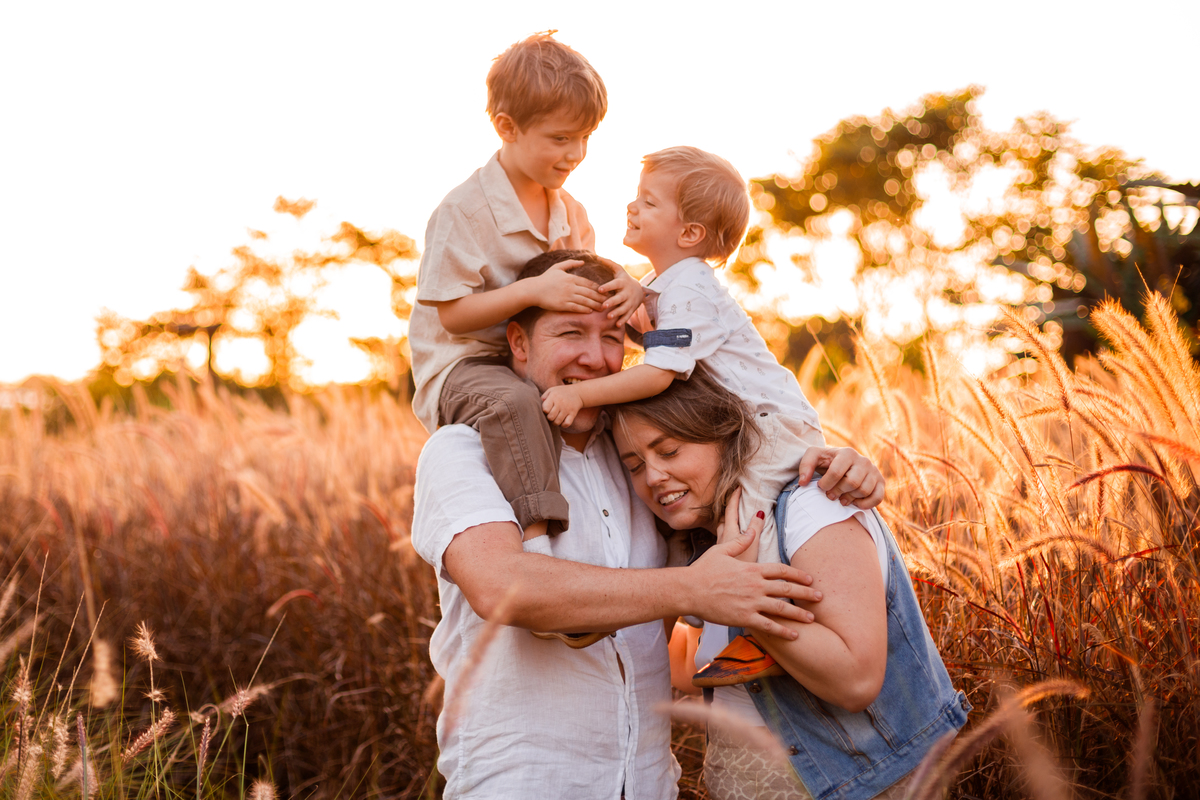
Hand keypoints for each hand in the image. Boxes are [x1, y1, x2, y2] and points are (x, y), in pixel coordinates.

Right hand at [535, 261, 606, 313]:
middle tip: (608, 301)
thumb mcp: (557, 267)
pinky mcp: (562, 305)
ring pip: (585, 301)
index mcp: (571, 278)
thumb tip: (583, 262)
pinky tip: (590, 311)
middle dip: (600, 297)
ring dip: (594, 305)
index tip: (605, 291)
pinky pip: (576, 307)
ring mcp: (566, 296)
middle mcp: (570, 287)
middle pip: (589, 292)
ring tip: (602, 308)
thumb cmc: (545, 278)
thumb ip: (570, 263)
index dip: (598, 288)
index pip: (588, 283)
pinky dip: (584, 309)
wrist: (533, 290)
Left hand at [541, 384, 584, 426]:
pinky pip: (566, 423)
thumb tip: (539, 404)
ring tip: (555, 418)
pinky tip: (562, 421)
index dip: (545, 411)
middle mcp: (560, 402)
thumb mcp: (552, 390)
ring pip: (557, 422)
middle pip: (550, 417)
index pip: (545, 409)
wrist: (578, 393)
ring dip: (555, 422)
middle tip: (551, 415)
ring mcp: (567, 409)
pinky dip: (563, 425)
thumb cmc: (561, 392)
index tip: (547, 409)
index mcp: (554, 396)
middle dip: (549, 418)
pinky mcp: (573, 413)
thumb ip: (544, 396)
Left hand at [595, 258, 644, 327]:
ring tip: (609, 317)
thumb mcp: (618, 270)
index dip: (608, 287)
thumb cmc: (623, 279)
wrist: (640, 290)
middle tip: (603, 306)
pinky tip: (616, 325)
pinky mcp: (631, 310)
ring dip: (617, 313)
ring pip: (624, 308)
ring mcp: (630, 302)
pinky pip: (627, 316)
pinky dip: (623, 320)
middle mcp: (626, 293)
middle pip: (620, 298)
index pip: (615, 284)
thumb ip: (608, 263)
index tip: (599, 289)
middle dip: (612, 302)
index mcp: (622, 283)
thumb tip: (596, 256)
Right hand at [685, 508, 822, 638]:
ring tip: (812, 618)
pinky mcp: (744, 617)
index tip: (810, 579)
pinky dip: (783, 631)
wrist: (689, 590)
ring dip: (799, 614)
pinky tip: (795, 635)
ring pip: (782, 608)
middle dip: (806, 593)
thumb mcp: (721, 550)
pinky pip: (769, 626)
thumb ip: (740, 541)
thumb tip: (752, 529)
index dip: (798, 575)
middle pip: (787, 589)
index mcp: (752, 568)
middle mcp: (755, 585)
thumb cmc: (702, 569)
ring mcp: (751, 602)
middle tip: (820, 597)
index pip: (781, 570)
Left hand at [716, 487, 761, 562]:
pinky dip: (729, 534)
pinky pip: (724, 540)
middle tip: (735, 499)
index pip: (730, 510)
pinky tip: (734, 540)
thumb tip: (759, 511)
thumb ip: (755, 528)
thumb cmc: (740, 568)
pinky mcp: (722, 558)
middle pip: (724, 518)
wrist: (725, 589)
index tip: (738, 486)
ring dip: (728, 521)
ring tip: (735, 517)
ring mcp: (720, 549)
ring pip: (722, 529)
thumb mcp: (752, 546)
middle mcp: (722, 539)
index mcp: (729, 533)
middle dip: (729, 508)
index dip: (734, 497)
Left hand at [798, 446, 884, 508]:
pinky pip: (877, 498)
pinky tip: (854, 502)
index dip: (826, 483)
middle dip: (838, 492)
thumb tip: (802, 482)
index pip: (836, 472)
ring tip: (841, 498)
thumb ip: (805, 466)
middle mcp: (863, 460)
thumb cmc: (827, 462)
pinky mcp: (881, 482)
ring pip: (864, 491)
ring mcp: (874, 471)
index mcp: (847, 453)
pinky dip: (865, 504)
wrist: (844, 464)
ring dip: (850, 498)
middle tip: (830, 495)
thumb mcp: (814, 457)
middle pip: (852, 483)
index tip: (821, 487)